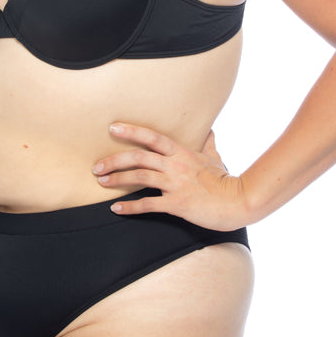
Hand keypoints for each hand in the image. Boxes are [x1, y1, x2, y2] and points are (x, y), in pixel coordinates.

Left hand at [92, 123, 250, 230]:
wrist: (238, 202)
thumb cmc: (226, 180)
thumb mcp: (216, 158)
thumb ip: (208, 144)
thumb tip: (209, 130)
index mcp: (182, 152)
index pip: (152, 137)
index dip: (131, 131)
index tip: (113, 128)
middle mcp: (176, 165)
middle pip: (138, 157)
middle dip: (114, 160)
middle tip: (97, 166)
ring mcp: (176, 184)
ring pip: (139, 177)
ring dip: (117, 179)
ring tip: (102, 182)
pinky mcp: (177, 204)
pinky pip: (148, 204)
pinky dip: (130, 207)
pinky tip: (116, 208)